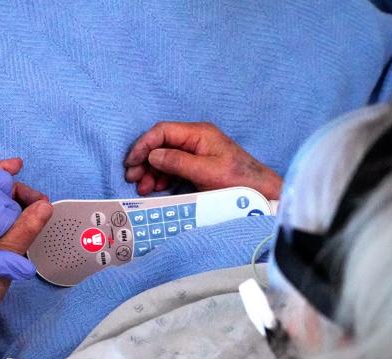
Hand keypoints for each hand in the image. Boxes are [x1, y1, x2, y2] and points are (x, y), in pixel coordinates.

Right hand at [124, 122, 282, 199]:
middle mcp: (195, 139)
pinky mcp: (196, 165)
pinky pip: (172, 167)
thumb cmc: (238, 180)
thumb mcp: (206, 172)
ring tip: (143, 187)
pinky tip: (155, 187)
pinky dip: (161, 177)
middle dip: (144, 160)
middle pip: (160, 144)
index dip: (143, 145)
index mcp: (199, 133)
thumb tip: (153, 155)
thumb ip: (178, 162)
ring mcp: (196, 152)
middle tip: (132, 178)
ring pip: (164, 157)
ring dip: (150, 171)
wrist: (260, 193)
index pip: (162, 131)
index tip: (132, 162)